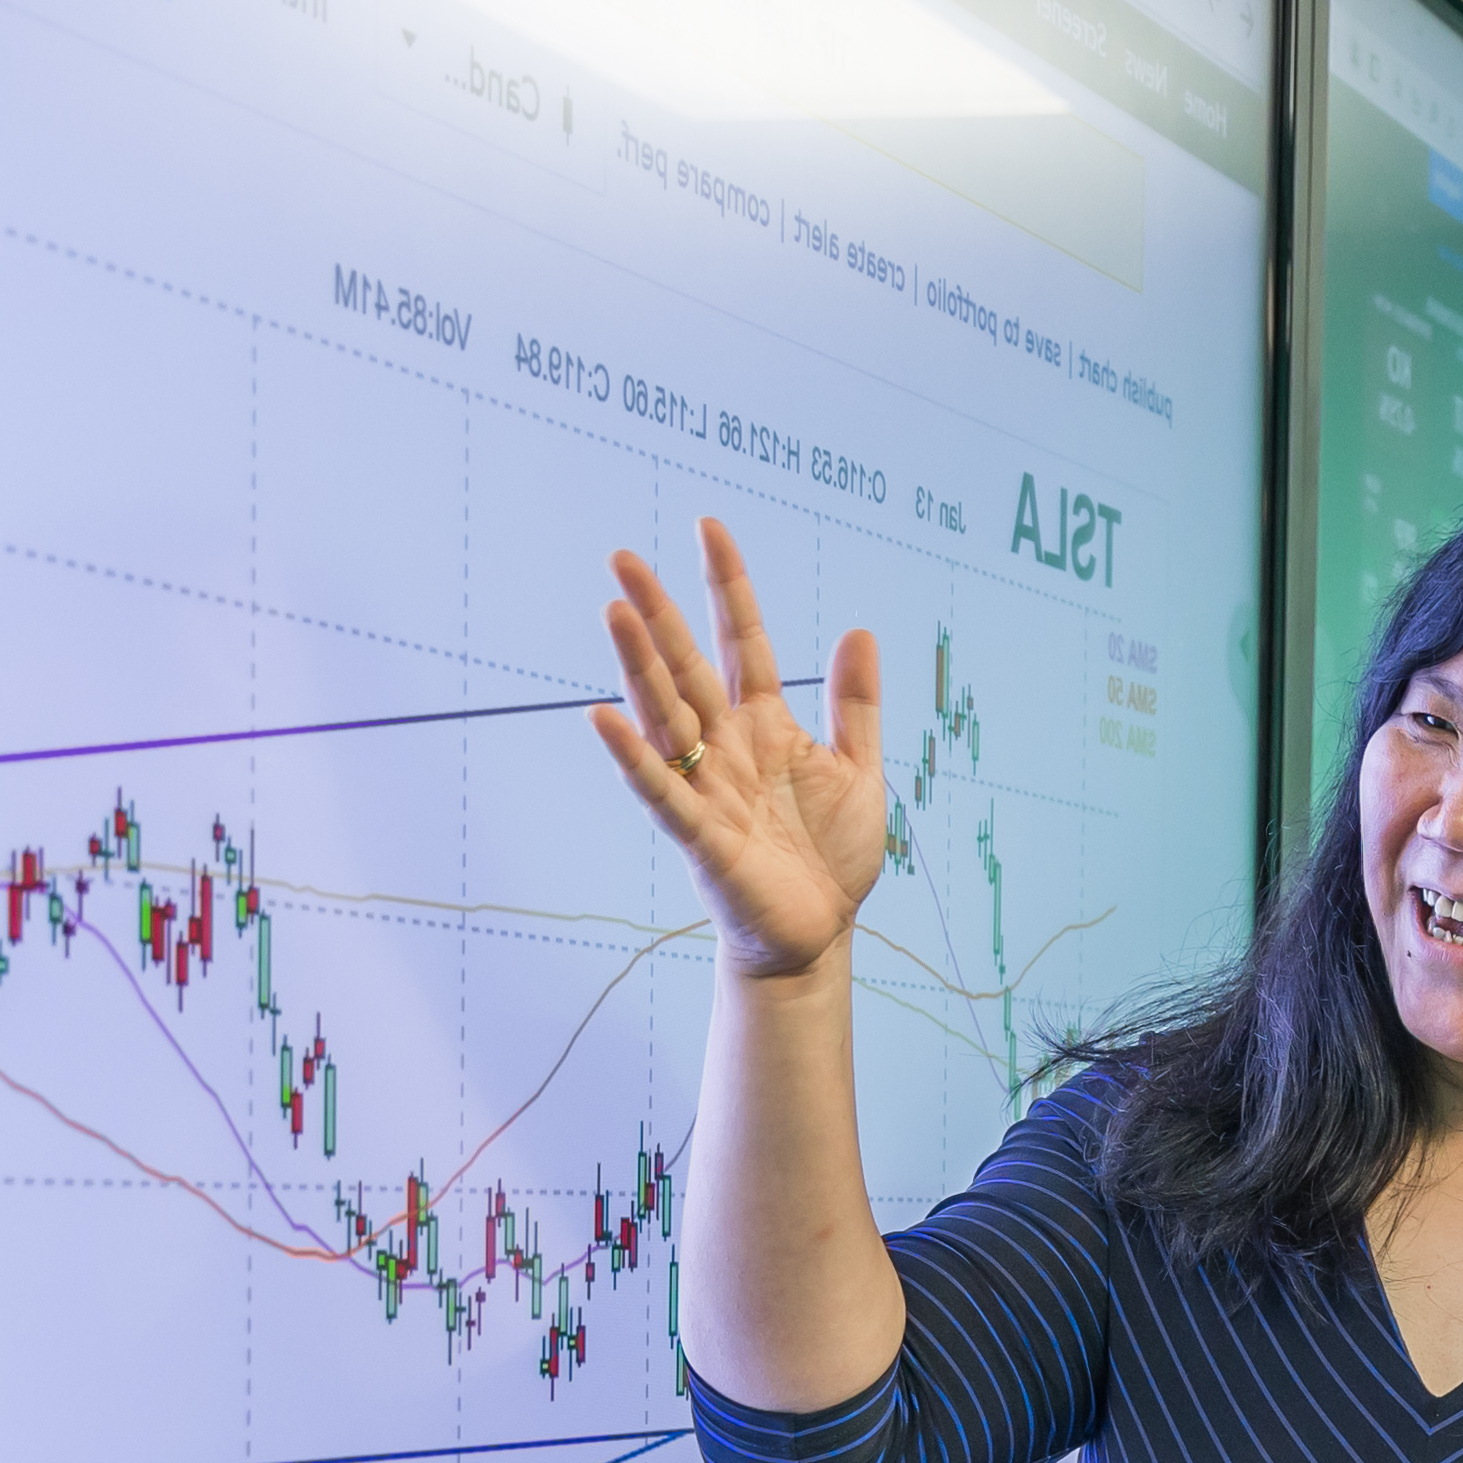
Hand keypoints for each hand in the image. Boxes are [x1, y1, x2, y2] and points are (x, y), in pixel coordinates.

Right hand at [592, 519, 887, 978]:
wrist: (819, 935)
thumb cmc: (832, 857)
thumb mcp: (859, 769)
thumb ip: (856, 705)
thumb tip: (859, 631)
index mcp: (765, 724)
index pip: (740, 640)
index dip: (727, 587)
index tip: (709, 527)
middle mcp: (726, 746)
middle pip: (685, 666)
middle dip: (658, 613)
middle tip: (623, 557)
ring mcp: (707, 786)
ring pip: (665, 714)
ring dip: (639, 666)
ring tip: (615, 612)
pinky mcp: (699, 835)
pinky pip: (660, 790)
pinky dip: (632, 756)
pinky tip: (603, 716)